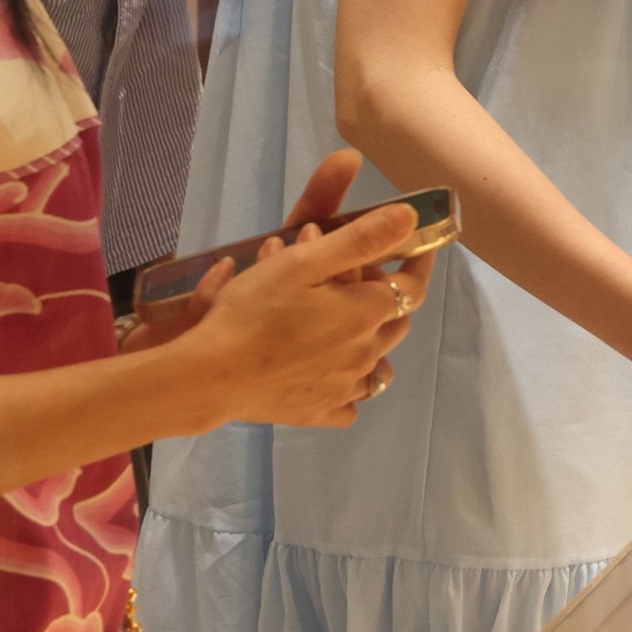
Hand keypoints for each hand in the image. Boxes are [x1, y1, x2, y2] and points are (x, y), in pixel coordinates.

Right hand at [175, 150, 426, 426]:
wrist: (214, 375)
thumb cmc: (255, 310)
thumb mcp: (305, 261)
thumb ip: (361, 238)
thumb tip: (409, 219)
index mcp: (367, 312)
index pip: (412, 285)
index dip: (417, 262)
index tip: (417, 246)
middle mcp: (366, 352)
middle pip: (397, 323)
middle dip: (390, 298)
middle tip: (367, 280)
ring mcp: (344, 387)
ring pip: (377, 363)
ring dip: (372, 341)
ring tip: (350, 327)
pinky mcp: (320, 412)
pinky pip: (349, 403)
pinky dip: (348, 386)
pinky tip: (332, 375)